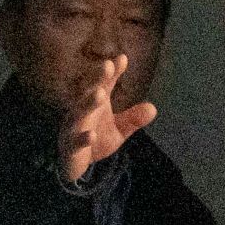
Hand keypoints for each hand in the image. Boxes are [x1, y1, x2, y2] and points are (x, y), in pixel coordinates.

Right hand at [60, 53, 156, 182]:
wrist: (76, 165)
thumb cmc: (96, 139)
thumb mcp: (118, 130)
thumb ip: (133, 119)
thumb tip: (153, 108)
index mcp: (95, 104)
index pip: (103, 84)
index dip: (112, 72)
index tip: (122, 58)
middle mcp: (83, 112)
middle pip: (88, 91)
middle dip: (97, 78)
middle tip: (107, 65)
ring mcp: (74, 128)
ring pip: (79, 113)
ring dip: (88, 103)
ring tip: (100, 94)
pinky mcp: (71, 147)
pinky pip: (76, 142)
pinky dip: (84, 138)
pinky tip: (92, 135)